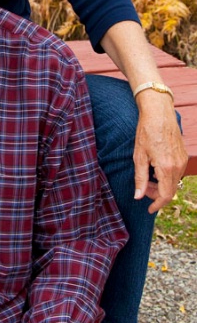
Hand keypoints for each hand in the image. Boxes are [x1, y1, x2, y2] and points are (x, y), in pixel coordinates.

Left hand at [133, 91, 187, 212]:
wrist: (159, 112)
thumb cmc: (146, 131)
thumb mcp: (139, 156)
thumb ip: (140, 178)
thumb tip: (139, 197)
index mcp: (166, 167)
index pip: (165, 195)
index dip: (157, 205)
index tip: (149, 209)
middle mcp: (178, 165)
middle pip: (170, 190)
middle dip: (157, 195)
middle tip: (144, 189)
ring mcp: (182, 160)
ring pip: (174, 182)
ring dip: (162, 185)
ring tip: (148, 177)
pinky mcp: (183, 155)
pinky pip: (177, 173)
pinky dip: (167, 177)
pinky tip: (155, 169)